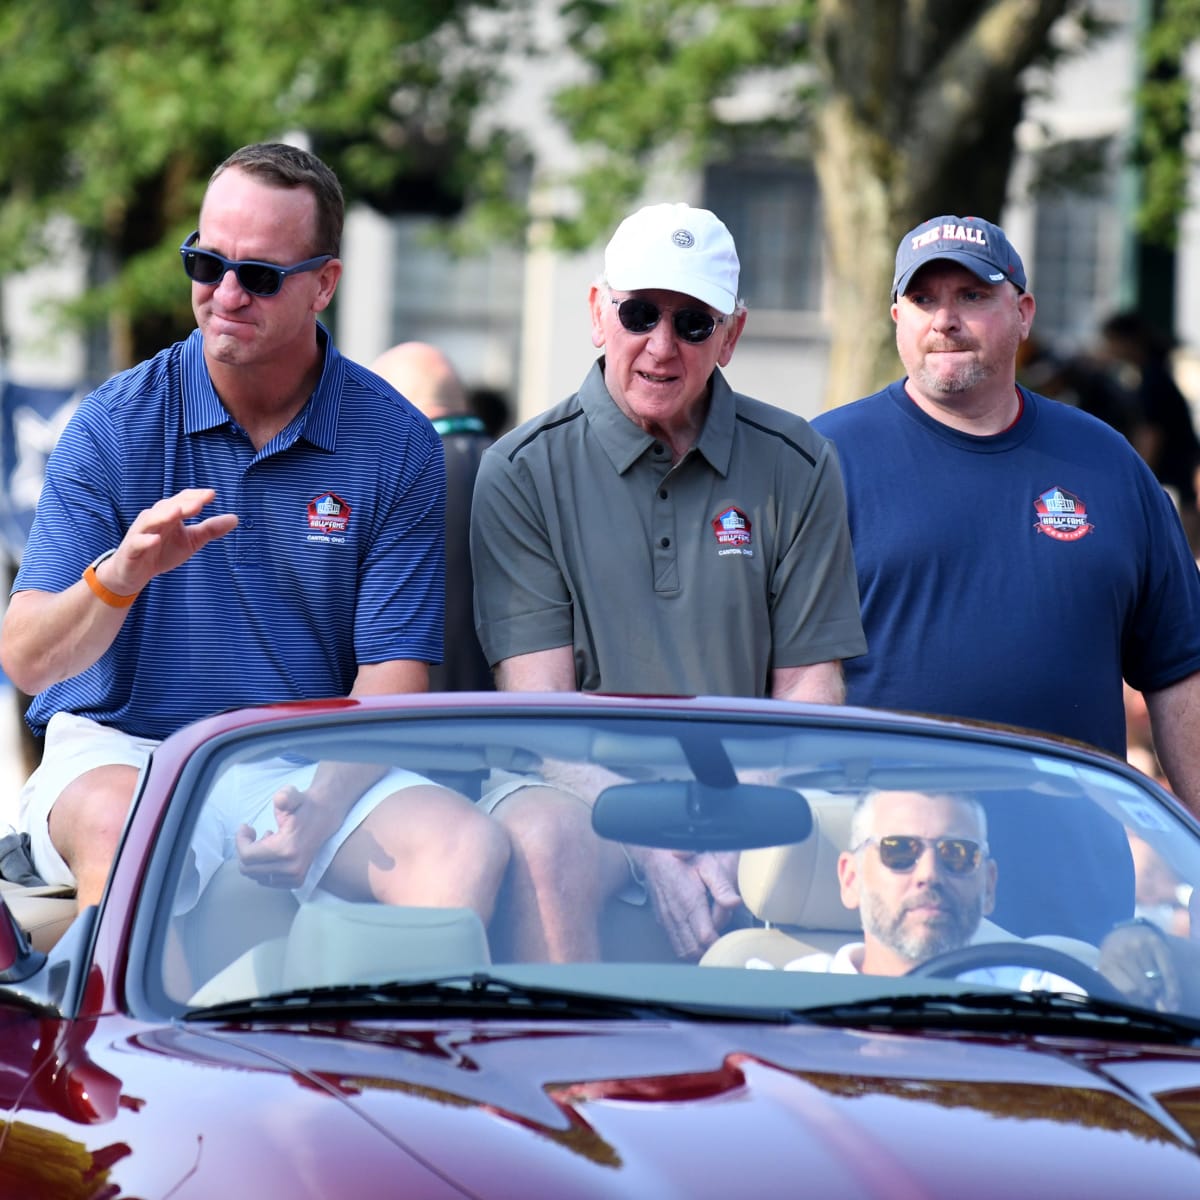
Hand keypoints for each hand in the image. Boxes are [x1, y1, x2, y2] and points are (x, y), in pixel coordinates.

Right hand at [105, 487, 237, 593]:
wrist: (134, 573)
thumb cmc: (162, 551)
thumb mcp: (191, 541)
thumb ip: (210, 529)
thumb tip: (236, 518)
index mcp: (169, 514)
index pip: (183, 500)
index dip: (196, 496)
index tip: (213, 495)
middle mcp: (154, 519)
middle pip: (168, 507)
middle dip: (184, 504)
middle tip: (200, 502)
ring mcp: (141, 533)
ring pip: (150, 520)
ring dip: (164, 515)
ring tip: (178, 512)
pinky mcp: (131, 550)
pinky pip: (137, 543)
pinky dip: (146, 540)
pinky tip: (155, 539)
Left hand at [235, 785, 340, 889]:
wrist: (325, 817)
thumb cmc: (304, 806)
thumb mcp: (293, 796)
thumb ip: (286, 796)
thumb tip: (280, 800)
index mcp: (287, 848)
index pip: (247, 856)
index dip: (240, 841)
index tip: (245, 827)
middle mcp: (291, 867)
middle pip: (248, 869)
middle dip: (245, 850)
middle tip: (252, 834)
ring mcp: (295, 877)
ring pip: (256, 876)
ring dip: (256, 859)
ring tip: (267, 842)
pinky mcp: (296, 881)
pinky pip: (267, 881)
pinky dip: (264, 868)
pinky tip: (273, 852)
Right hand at [636, 849, 740, 959]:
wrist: (655, 859)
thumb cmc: (685, 862)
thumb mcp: (708, 866)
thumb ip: (722, 885)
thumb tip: (735, 902)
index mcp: (690, 902)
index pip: (705, 936)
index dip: (719, 941)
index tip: (728, 938)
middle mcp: (676, 915)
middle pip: (695, 949)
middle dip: (711, 949)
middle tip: (721, 941)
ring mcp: (667, 921)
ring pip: (684, 952)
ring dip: (699, 953)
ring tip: (711, 942)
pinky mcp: (662, 923)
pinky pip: (675, 946)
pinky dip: (688, 950)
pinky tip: (698, 941)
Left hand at [1097, 920, 1183, 1010]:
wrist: (1126, 930)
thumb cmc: (1118, 956)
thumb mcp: (1113, 971)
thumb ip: (1126, 991)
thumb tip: (1151, 1009)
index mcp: (1106, 963)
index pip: (1127, 990)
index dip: (1140, 1003)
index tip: (1146, 1008)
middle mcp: (1120, 952)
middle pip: (1143, 987)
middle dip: (1151, 998)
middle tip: (1154, 1001)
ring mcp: (1138, 946)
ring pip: (1156, 981)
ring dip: (1159, 991)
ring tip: (1157, 991)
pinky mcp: (1155, 942)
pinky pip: (1168, 972)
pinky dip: (1172, 988)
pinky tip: (1171, 996)